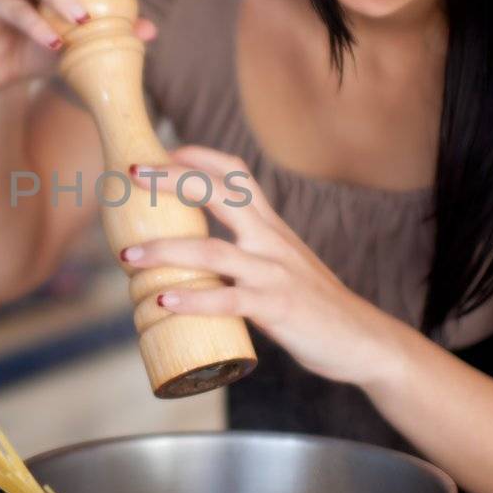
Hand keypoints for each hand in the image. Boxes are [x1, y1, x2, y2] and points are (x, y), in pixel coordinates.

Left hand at [118, 145, 402, 387]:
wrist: (363, 340)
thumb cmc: (314, 305)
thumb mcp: (282, 265)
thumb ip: (246, 255)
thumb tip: (194, 261)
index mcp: (271, 227)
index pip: (235, 174)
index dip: (197, 156)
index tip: (161, 152)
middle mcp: (271, 240)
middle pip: (219, 193)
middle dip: (173, 180)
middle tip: (132, 176)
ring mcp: (273, 273)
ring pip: (213, 251)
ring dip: (165, 250)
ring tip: (129, 255)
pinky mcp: (276, 308)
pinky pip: (229, 300)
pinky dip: (194, 299)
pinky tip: (164, 301)